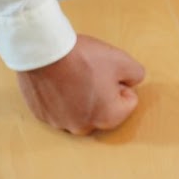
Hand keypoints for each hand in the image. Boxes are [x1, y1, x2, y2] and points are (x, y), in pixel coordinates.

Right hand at [16, 34, 145, 134]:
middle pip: (103, 110)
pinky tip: (59, 79)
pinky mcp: (42, 115)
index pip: (128, 103)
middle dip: (103, 94)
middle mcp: (82, 127)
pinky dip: (62, 97)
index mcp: (107, 118)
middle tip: (93, 73)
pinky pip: (60, 108)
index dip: (122, 83)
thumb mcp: (124, 60)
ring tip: (75, 75)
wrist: (45, 52)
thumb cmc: (85, 58)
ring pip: (81, 110)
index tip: (109, 72)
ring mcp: (59, 123)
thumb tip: (131, 83)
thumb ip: (136, 75)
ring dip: (82, 96)